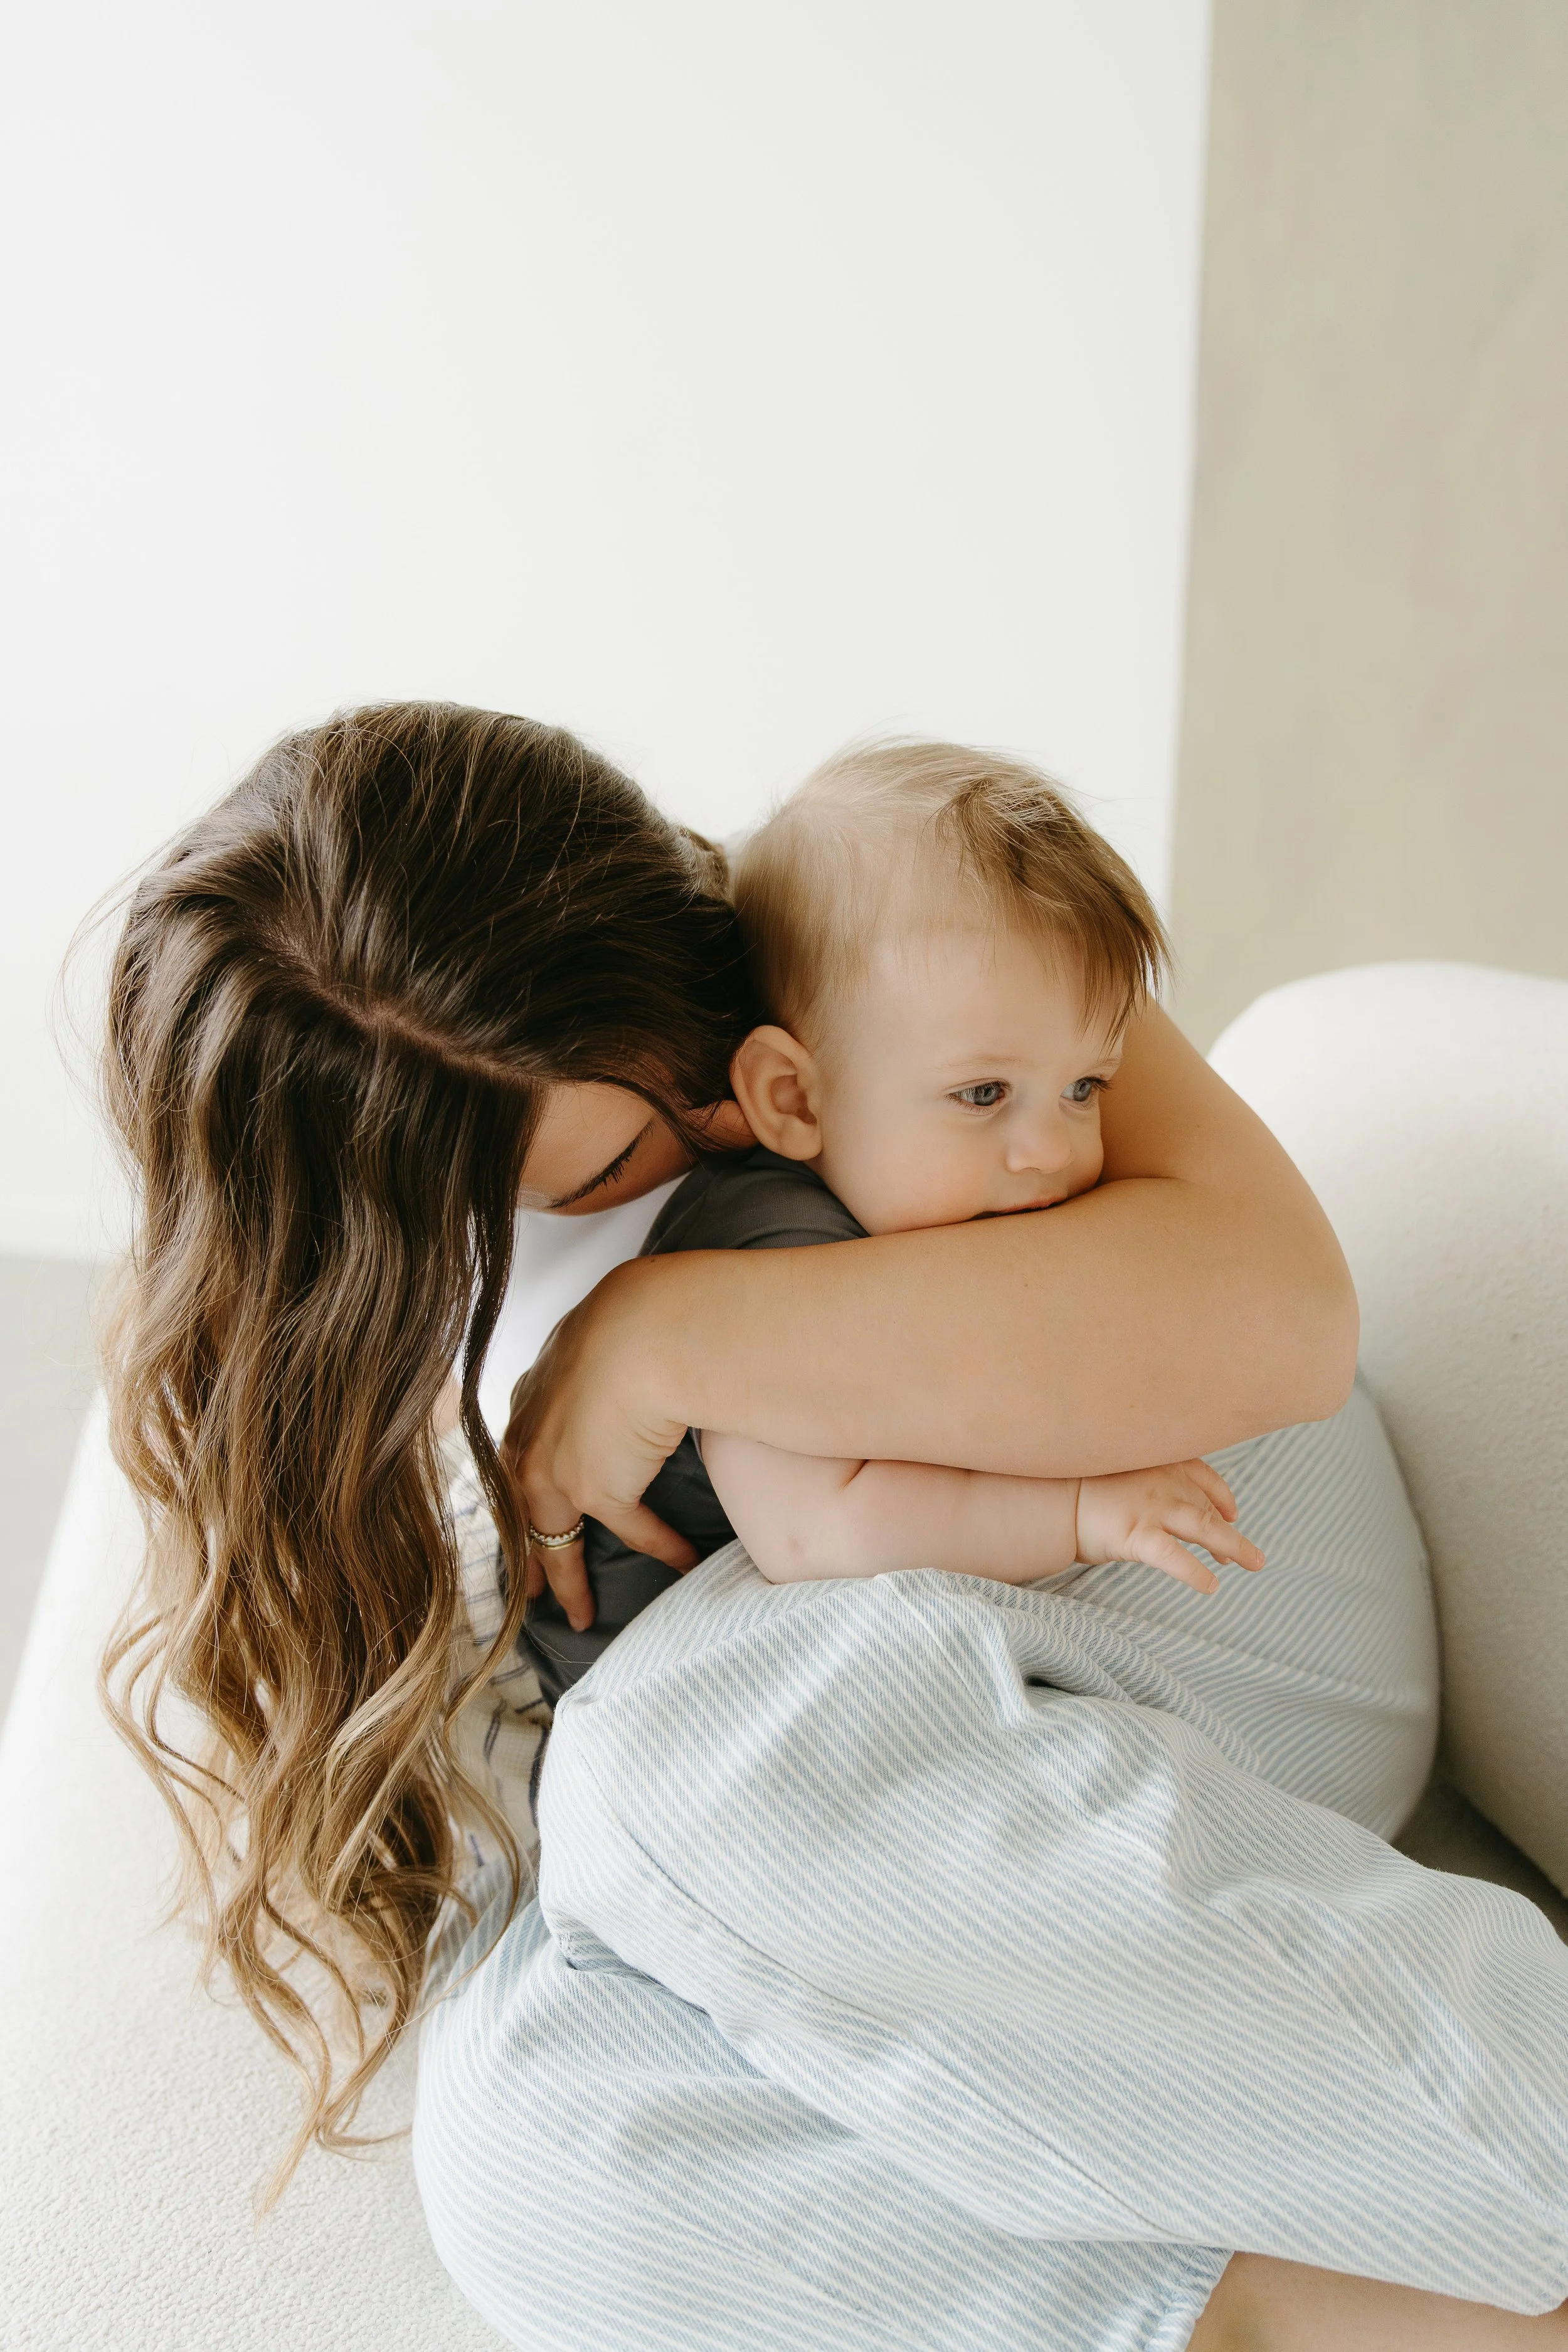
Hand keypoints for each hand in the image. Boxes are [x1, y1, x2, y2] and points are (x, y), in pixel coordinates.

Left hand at [500, 1257, 698, 1633]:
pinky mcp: (596, 1492)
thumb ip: (604, 1352)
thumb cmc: (638, 1315)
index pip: (518, 1452)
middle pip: (517, 1508)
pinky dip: (663, 1546)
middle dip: (520, 1549)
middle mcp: (530, 1438)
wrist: (648, 1331)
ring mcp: (555, 1471)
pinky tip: (682, 1562)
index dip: (520, 1484)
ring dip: (565, 1581)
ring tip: (577, 1613)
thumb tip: (633, 1341)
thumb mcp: (607, 1329)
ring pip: (549, 1540)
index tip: (524, 1504)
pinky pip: (633, 1531)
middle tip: (526, 1588)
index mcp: (532, 1395)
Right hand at [1073, 1460, 1263, 1594]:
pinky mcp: (1136, 1534)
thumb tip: (1157, 1500)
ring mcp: (1151, 1507)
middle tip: (1252, 1555)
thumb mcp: (1114, 1468)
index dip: (1222, 1497)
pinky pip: (1174, 1557)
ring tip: (1253, 1564)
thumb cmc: (1073, 1483)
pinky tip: (1210, 1586)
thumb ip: (1142, 1479)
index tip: (1233, 1514)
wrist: (1045, 1492)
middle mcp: (1160, 1480)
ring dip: (1233, 1547)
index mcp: (1157, 1460)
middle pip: (1207, 1507)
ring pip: (1204, 1527)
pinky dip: (1195, 1572)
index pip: (1203, 1476)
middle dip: (1232, 1532)